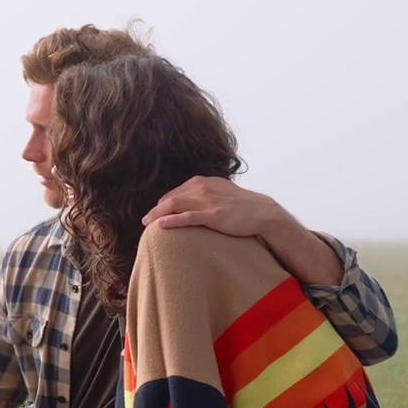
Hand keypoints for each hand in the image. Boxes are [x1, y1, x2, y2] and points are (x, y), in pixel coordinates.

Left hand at [142, 177, 286, 237]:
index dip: (164, 202)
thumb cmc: (242, 205)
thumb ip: (207, 193)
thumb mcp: (221, 192)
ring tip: (147, 223)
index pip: (176, 191)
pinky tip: (160, 225)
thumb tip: (194, 202)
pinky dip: (171, 220)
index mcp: (203, 181)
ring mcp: (207, 201)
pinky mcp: (213, 215)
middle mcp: (202, 188)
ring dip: (157, 214)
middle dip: (156, 208)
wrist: (261, 211)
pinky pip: (186, 217)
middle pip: (171, 197)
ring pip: (174, 205)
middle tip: (146, 219)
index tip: (157, 212)